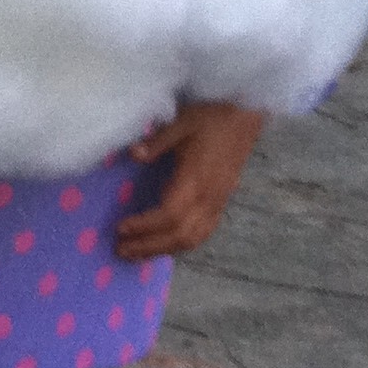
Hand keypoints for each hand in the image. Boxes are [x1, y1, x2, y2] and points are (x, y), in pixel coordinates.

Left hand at [114, 102, 265, 259]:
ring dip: (164, 250)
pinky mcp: (223, 201)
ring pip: (193, 238)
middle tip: (121, 250)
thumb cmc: (212, 115)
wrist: (246, 113)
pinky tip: (166, 245)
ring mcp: (219, 202)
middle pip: (180, 235)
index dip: (145, 226)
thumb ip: (157, 141)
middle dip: (149, 246)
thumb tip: (134, 155)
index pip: (169, 215)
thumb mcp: (182, 121)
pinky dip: (183, 244)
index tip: (121, 229)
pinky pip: (204, 232)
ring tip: (138, 253)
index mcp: (197, 179)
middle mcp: (210, 197)